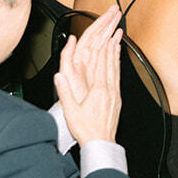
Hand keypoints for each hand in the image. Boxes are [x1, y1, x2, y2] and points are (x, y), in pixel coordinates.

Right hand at [56, 5, 122, 146]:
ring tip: (117, 43)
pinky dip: (118, 68)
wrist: (101, 143)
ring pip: (116, 70)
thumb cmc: (86, 129)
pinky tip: (118, 65)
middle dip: (111, 48)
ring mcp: (115, 95)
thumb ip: (65, 92)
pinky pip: (118, 79)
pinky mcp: (118, 100)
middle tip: (114, 33)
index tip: (103, 38)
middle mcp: (109, 90)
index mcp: (98, 91)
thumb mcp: (71, 111)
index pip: (99, 66)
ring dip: (116, 55)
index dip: (101, 51)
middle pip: (110, 65)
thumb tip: (59, 76)